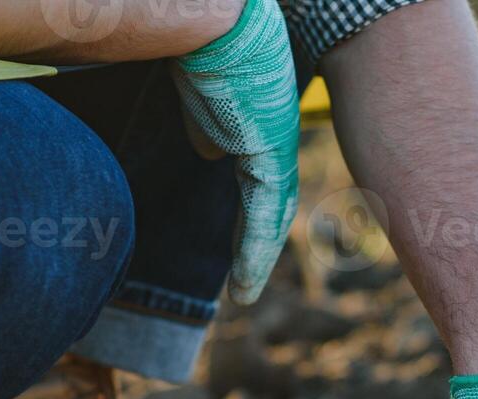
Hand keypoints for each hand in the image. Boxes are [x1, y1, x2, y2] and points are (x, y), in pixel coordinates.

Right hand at [170, 0, 299, 304]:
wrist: (213, 13)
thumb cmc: (201, 38)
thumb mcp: (203, 90)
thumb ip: (208, 125)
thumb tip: (210, 154)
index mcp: (259, 119)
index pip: (260, 176)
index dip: (252, 212)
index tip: (240, 240)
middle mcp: (274, 133)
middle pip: (272, 199)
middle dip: (259, 240)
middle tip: (246, 279)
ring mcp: (275, 144)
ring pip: (271, 213)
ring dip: (256, 256)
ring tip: (244, 291)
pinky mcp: (268, 153)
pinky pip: (264, 215)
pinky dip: (255, 253)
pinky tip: (246, 283)